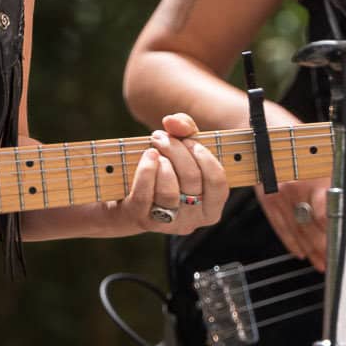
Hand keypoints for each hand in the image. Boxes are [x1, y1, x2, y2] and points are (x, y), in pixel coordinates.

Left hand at [113, 113, 227, 234]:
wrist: (128, 195)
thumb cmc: (164, 169)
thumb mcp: (182, 148)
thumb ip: (186, 129)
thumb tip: (172, 121)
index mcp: (210, 208)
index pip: (218, 182)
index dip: (205, 157)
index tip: (189, 141)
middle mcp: (192, 221)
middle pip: (192, 179)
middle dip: (177, 150)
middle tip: (162, 137)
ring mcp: (167, 224)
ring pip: (170, 190)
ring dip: (162, 160)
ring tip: (154, 148)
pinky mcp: (142, 220)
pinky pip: (146, 194)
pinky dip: (146, 170)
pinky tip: (148, 156)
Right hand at [255, 104, 345, 272]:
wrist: (261, 128)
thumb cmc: (296, 138)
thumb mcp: (328, 157)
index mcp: (313, 177)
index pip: (327, 211)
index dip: (336, 231)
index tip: (345, 244)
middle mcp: (296, 188)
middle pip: (312, 226)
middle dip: (324, 248)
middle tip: (334, 262)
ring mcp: (279, 195)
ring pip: (298, 230)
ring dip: (310, 250)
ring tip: (320, 263)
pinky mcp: (267, 198)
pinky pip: (280, 225)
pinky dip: (290, 241)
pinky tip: (299, 252)